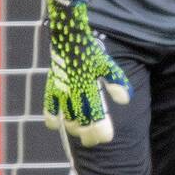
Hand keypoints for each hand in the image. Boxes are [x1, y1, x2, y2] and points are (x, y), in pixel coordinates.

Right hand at [42, 0, 131, 146]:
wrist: (68, 33)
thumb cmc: (90, 49)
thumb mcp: (107, 64)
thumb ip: (116, 81)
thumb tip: (125, 100)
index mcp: (87, 86)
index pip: (94, 115)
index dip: (100, 129)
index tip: (106, 138)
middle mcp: (71, 90)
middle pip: (80, 120)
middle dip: (88, 133)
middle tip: (96, 141)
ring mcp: (59, 89)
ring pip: (65, 115)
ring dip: (73, 127)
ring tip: (82, 134)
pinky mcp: (51, 84)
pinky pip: (48, 103)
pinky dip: (51, 115)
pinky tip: (55, 125)